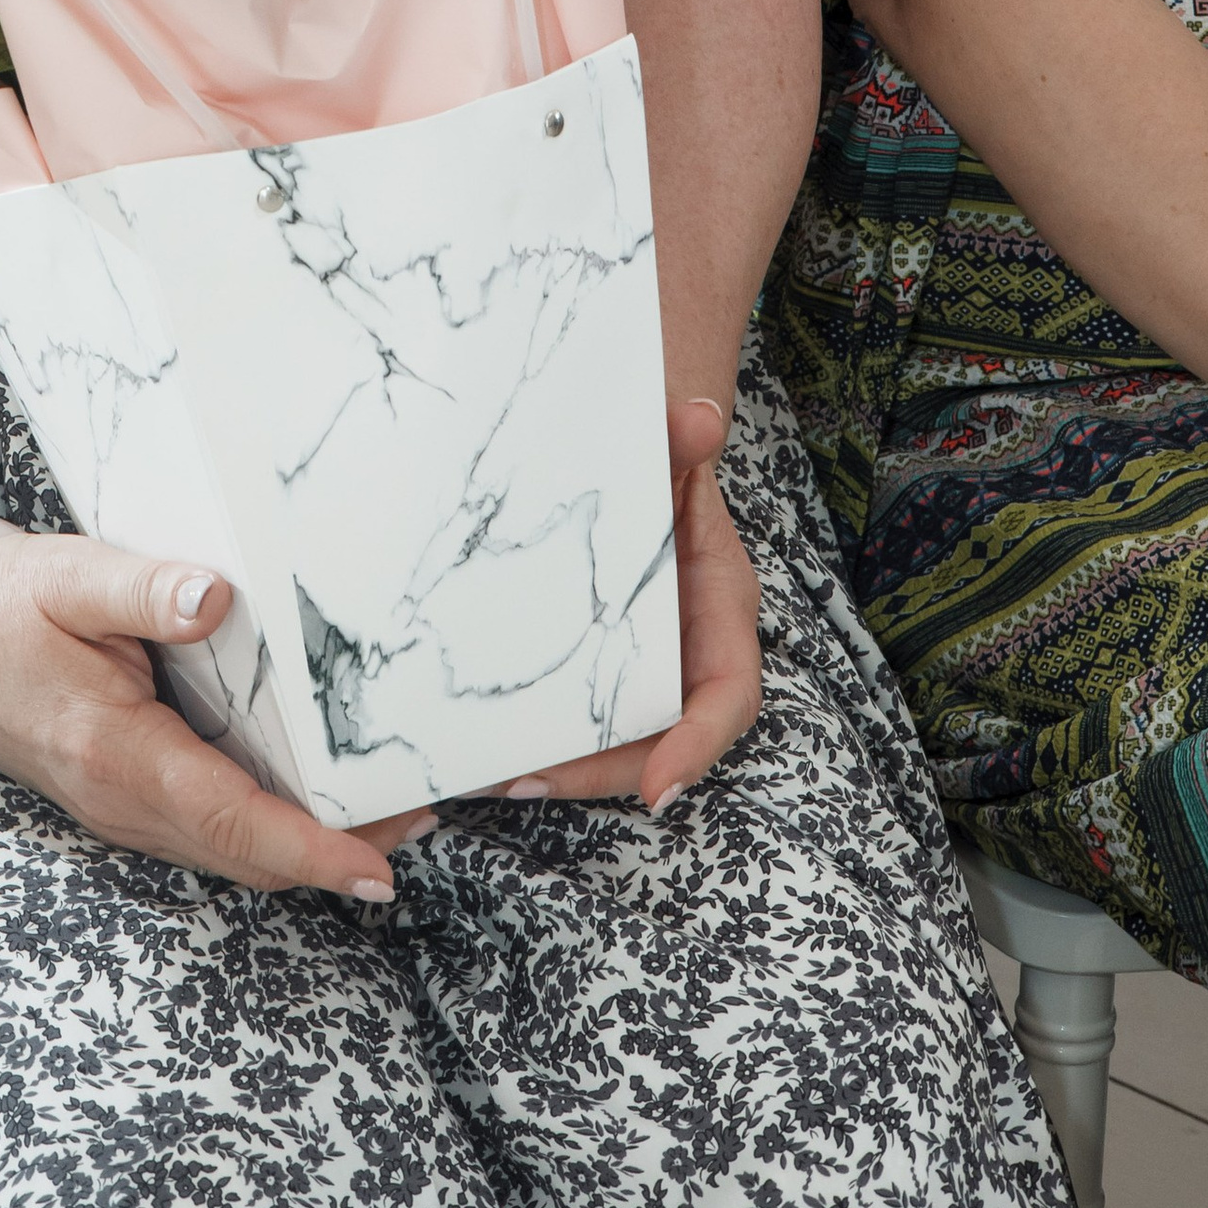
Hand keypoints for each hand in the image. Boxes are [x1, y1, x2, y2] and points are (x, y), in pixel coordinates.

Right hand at [0, 529, 432, 897]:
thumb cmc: (5, 603)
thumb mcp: (68, 579)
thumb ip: (142, 589)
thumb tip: (213, 598)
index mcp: (116, 755)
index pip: (231, 822)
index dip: (310, 850)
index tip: (377, 866)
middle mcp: (126, 804)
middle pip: (249, 855)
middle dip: (337, 853)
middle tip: (425, 816)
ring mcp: (127, 811)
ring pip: (235, 853)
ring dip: (311, 846)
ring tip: (395, 809)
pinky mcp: (133, 798)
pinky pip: (215, 832)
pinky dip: (275, 830)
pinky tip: (318, 794)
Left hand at [487, 400, 761, 815]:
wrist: (633, 457)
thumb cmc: (659, 459)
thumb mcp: (669, 449)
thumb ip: (679, 439)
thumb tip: (697, 417)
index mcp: (720, 611)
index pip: (727, 697)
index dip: (698, 747)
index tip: (660, 791)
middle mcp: (686, 652)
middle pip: (657, 738)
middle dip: (598, 771)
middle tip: (527, 778)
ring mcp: (641, 663)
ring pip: (612, 739)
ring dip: (559, 764)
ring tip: (487, 772)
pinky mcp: (596, 663)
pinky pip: (578, 712)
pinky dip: (539, 733)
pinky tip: (480, 742)